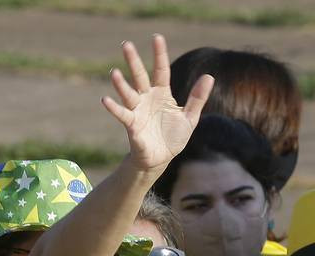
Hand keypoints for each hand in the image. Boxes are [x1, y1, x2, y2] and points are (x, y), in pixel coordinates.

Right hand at [101, 34, 212, 170]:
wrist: (161, 158)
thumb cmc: (173, 136)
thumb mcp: (189, 117)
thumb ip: (197, 98)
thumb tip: (209, 76)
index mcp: (162, 94)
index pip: (161, 70)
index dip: (159, 54)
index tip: (157, 37)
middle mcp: (147, 98)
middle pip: (140, 76)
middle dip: (133, 61)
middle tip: (126, 44)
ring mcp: (138, 110)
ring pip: (128, 93)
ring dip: (121, 84)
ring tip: (114, 72)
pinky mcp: (132, 125)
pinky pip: (122, 114)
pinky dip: (113, 108)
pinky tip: (105, 99)